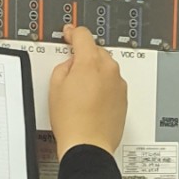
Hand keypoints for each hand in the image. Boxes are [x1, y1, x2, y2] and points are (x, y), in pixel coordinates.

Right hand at [48, 25, 127, 159]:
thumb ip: (63, 66)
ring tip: (81, 94)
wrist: (88, 146)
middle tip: (71, 74)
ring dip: (95, 74)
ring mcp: (119, 84)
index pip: (82, 35)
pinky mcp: (123, 98)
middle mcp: (109, 70)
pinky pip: (112, 84)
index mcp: (91, 62)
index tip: (69, 34)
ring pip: (106, 68)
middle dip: (84, 57)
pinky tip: (91, 103)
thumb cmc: (72, 122)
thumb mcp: (55, 87)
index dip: (72, 32)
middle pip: (96, 51)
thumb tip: (71, 64)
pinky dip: (103, 88)